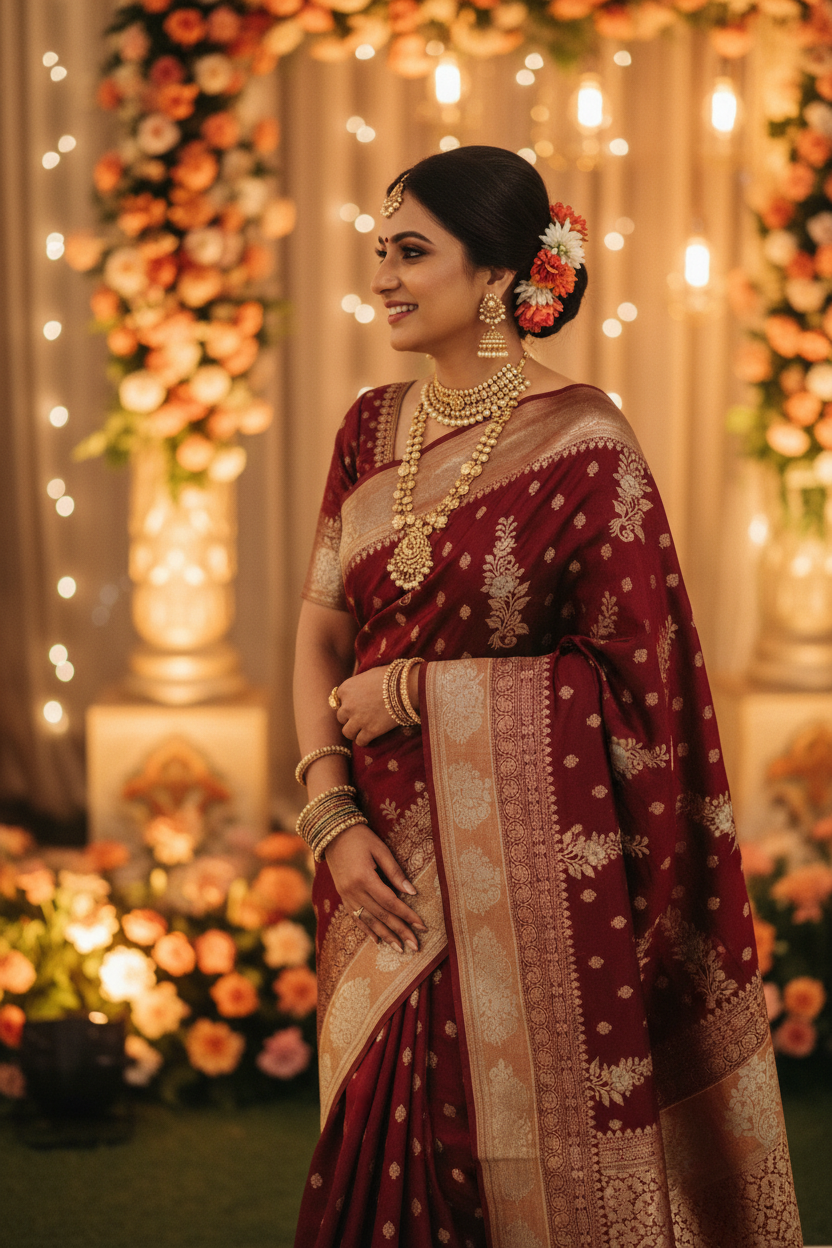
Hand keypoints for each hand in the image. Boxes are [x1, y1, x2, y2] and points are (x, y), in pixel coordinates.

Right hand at [325, 823, 427, 951]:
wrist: (331, 833)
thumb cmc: (360, 837)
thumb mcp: (380, 849)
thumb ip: (395, 872)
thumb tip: (412, 892)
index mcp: (364, 878)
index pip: (391, 902)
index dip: (407, 915)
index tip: (422, 926)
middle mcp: (354, 891)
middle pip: (381, 916)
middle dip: (400, 931)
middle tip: (415, 946)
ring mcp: (346, 895)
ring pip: (369, 921)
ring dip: (386, 935)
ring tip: (400, 948)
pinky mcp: (343, 896)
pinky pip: (356, 917)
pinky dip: (367, 930)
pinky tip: (377, 940)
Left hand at [334, 667, 394, 746]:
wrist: (405, 687)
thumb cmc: (390, 677)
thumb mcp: (368, 675)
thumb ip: (358, 685)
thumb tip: (358, 691)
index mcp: (346, 689)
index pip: (338, 700)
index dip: (348, 702)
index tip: (357, 704)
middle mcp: (348, 705)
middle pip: (341, 717)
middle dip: (350, 717)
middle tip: (361, 716)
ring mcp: (358, 719)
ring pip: (347, 732)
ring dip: (354, 731)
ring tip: (362, 730)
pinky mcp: (370, 731)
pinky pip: (360, 741)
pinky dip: (364, 740)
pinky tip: (370, 736)